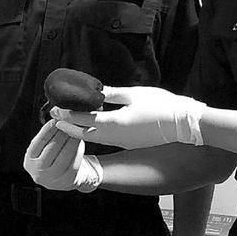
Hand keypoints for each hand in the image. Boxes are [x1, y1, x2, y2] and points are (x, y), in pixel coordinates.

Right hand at [23, 119, 102, 191]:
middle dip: (61, 133)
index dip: (48, 129)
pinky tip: (80, 142)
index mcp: (29, 160)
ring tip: (76, 131)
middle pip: (52, 149)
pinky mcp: (67, 182)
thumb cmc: (52, 158)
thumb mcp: (43, 148)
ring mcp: (52, 179)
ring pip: (64, 156)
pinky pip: (74, 163)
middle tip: (70, 123)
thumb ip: (47, 136)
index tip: (57, 119)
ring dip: (71, 141)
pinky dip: (78, 151)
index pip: (39, 142)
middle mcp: (38, 171)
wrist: (62, 178)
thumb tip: (56, 115)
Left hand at [52, 86, 206, 149]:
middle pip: (83, 133)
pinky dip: (92, 134)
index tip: (55, 108)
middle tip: (53, 116)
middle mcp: (115, 136)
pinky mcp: (128, 144)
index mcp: (114, 122)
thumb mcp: (134, 94)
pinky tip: (89, 127)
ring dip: (78, 131)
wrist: (183, 125)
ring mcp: (122, 143)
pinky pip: (105, 140)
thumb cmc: (160, 105)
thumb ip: (111, 94)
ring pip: (93, 138)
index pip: (83, 119)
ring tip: (66, 123)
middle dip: (67, 125)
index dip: (67, 114)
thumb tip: (94, 91)